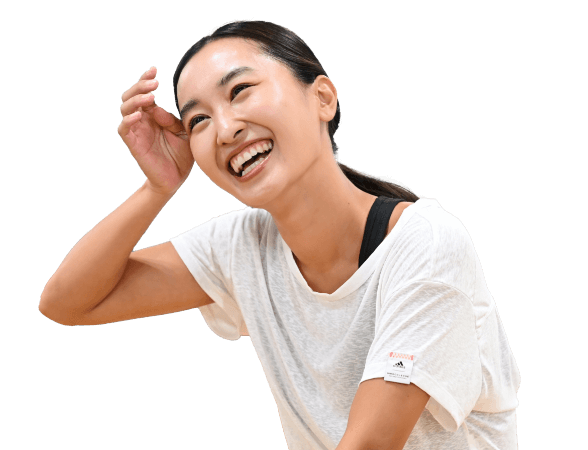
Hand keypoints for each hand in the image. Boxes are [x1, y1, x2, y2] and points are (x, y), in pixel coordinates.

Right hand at [118, 66, 193, 196]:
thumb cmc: (181, 155)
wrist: (175, 179)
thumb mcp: (184, 133)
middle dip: (140, 86)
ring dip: (135, 100)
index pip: (144, 92)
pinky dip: (128, 120)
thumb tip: (159, 108)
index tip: (154, 70)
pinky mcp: (133, 144)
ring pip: (125, 108)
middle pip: (130, 95)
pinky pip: (124, 129)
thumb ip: (174, 119)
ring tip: (150, 98)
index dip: (145, 79)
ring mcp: (136, 131)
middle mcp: (142, 120)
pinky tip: (139, 116)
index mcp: (153, 115)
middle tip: (153, 83)